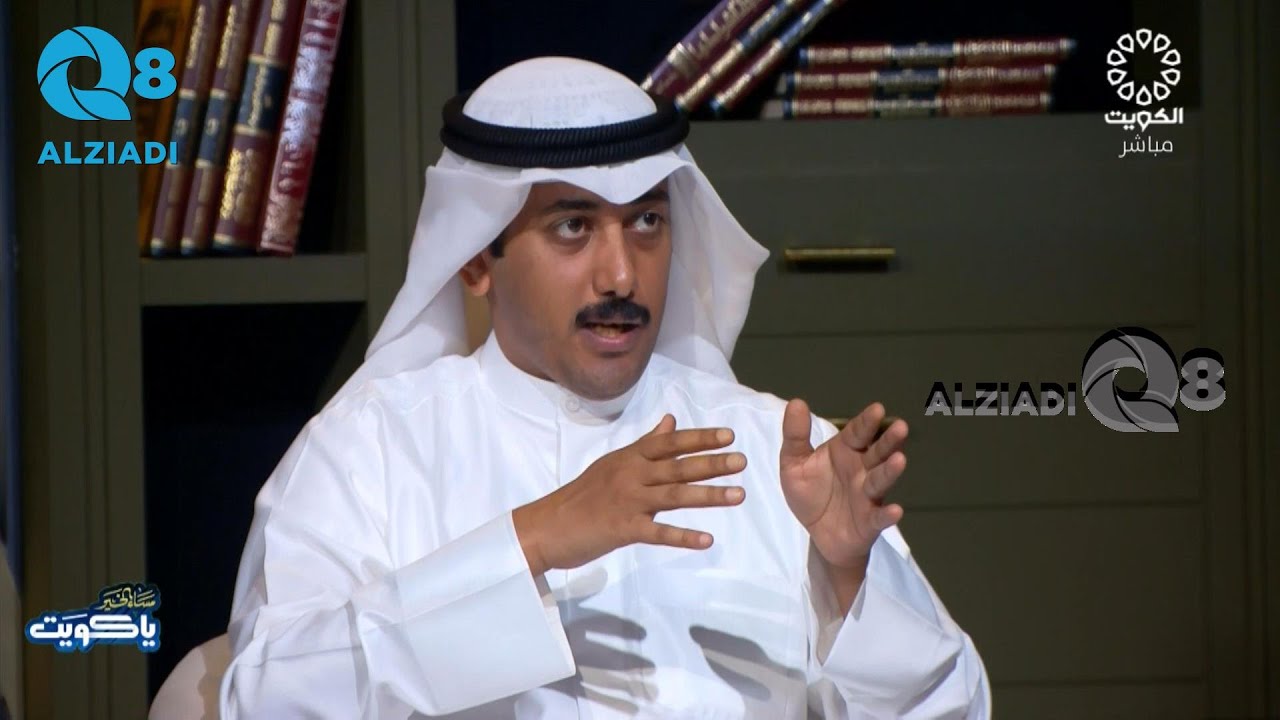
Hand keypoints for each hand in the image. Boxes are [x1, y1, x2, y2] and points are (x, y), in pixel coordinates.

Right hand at [513, 414, 746, 575]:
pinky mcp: (622, 529)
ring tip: (738, 495)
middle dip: (712, 463)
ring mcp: (626, 501)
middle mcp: (630, 474)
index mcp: (629, 457)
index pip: (669, 443)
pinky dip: (683, 536)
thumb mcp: (613, 462)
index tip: (729, 435)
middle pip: (677, 466)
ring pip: (674, 496)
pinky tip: (707, 540)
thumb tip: (671, 421)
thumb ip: (645, 443)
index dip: (700, 438)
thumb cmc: (583, 495)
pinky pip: (658, 532)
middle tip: (742, 461)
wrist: (547, 525)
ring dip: (708, 495)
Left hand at [779, 400, 906, 571]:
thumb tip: (796, 402)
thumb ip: (795, 436)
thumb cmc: (811, 493)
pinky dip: (887, 514)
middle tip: (901, 427)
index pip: (857, 433)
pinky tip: (895, 510)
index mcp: (845, 451)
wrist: (817, 534)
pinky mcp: (869, 521)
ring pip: (881, 481)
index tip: (877, 409)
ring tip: (899, 460)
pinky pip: (879, 517)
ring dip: (890, 471)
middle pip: (877, 452)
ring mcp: (868, 495)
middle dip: (889, 441)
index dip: (867, 422)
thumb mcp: (794, 464)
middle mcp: (861, 470)